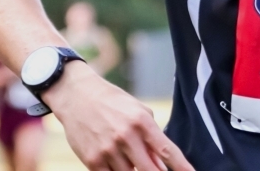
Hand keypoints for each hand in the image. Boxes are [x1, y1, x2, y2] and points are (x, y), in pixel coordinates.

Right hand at [43, 62, 194, 170]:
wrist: (78, 97)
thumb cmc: (113, 103)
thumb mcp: (138, 111)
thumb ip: (151, 135)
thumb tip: (161, 162)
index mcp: (142, 121)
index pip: (167, 150)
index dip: (181, 166)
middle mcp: (126, 137)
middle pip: (150, 170)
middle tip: (156, 167)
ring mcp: (108, 150)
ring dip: (133, 169)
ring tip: (127, 152)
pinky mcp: (92, 161)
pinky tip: (116, 161)